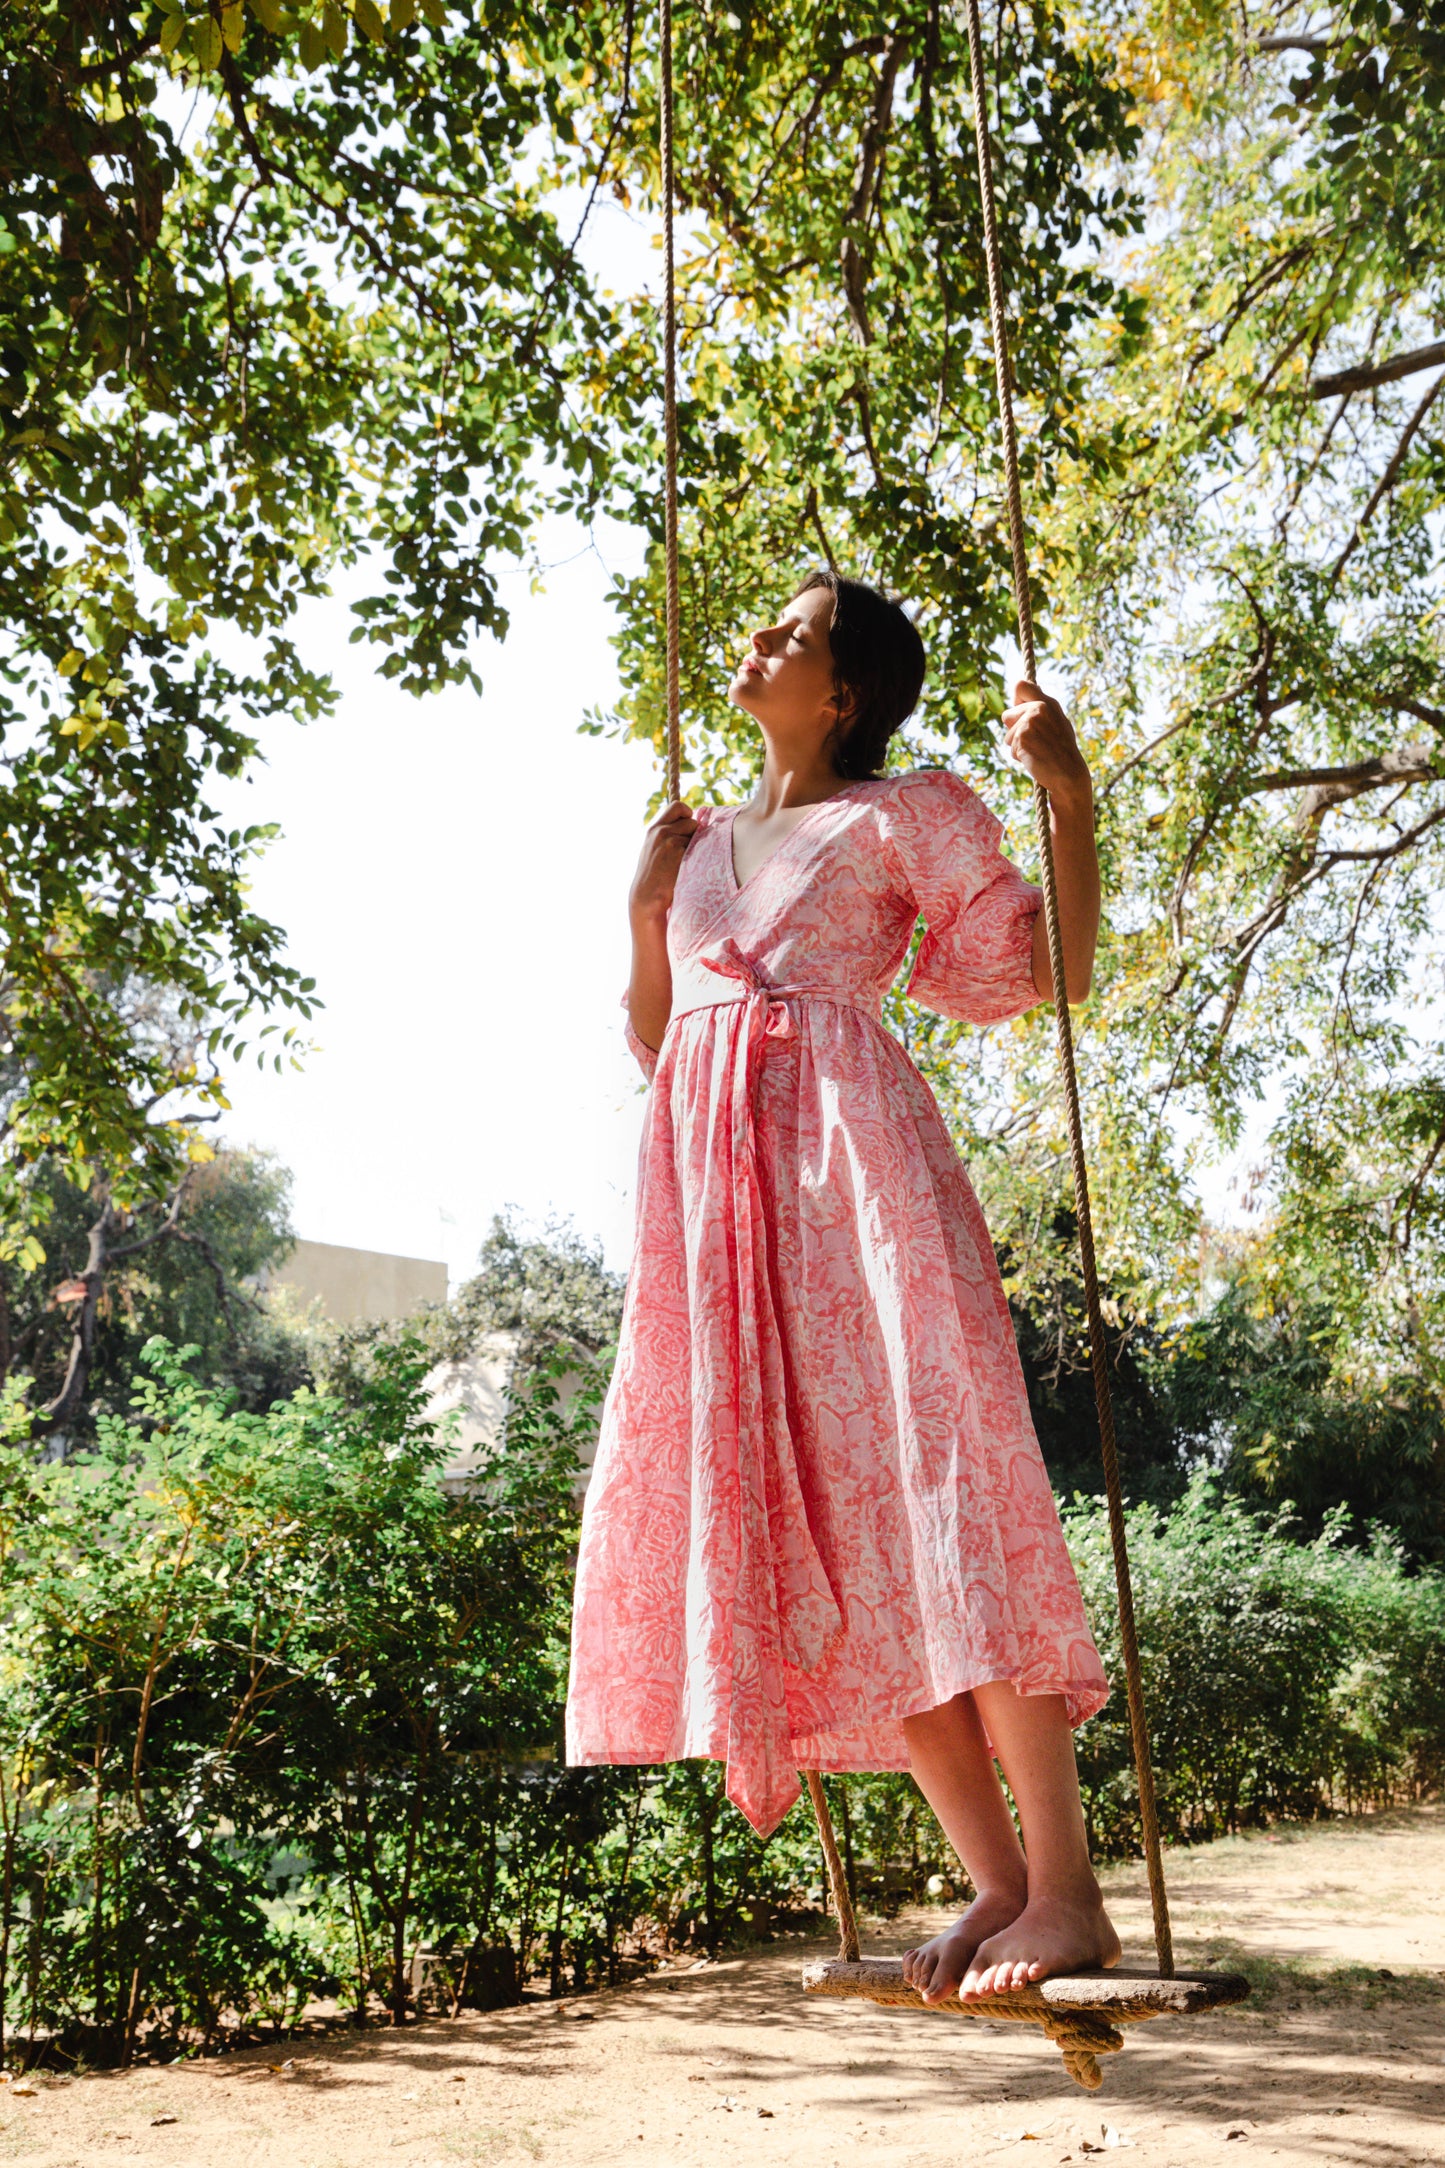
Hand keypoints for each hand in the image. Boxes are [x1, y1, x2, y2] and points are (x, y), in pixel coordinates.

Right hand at [629, 800, 697, 922]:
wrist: (647, 896)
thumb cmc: (653, 875)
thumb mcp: (653, 849)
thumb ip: (666, 834)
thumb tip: (689, 823)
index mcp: (654, 829)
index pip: (677, 806)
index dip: (687, 812)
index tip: (689, 823)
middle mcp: (661, 831)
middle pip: (690, 818)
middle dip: (694, 829)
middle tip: (688, 845)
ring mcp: (670, 842)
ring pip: (696, 833)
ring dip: (696, 844)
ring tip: (684, 860)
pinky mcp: (679, 853)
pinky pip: (698, 847)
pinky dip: (697, 856)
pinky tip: (687, 867)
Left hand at [1002, 680, 1090, 805]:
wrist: (1068, 772)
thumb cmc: (1063, 749)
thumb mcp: (1057, 721)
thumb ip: (1041, 708)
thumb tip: (1020, 690)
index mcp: (1048, 703)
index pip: (1020, 686)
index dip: (1016, 701)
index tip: (1021, 713)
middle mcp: (1038, 708)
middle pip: (1007, 715)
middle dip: (1014, 730)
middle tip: (1035, 741)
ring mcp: (1029, 723)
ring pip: (1008, 735)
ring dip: (1018, 746)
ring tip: (1037, 750)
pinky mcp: (1022, 738)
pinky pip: (1012, 749)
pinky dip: (1020, 756)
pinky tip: (1035, 758)